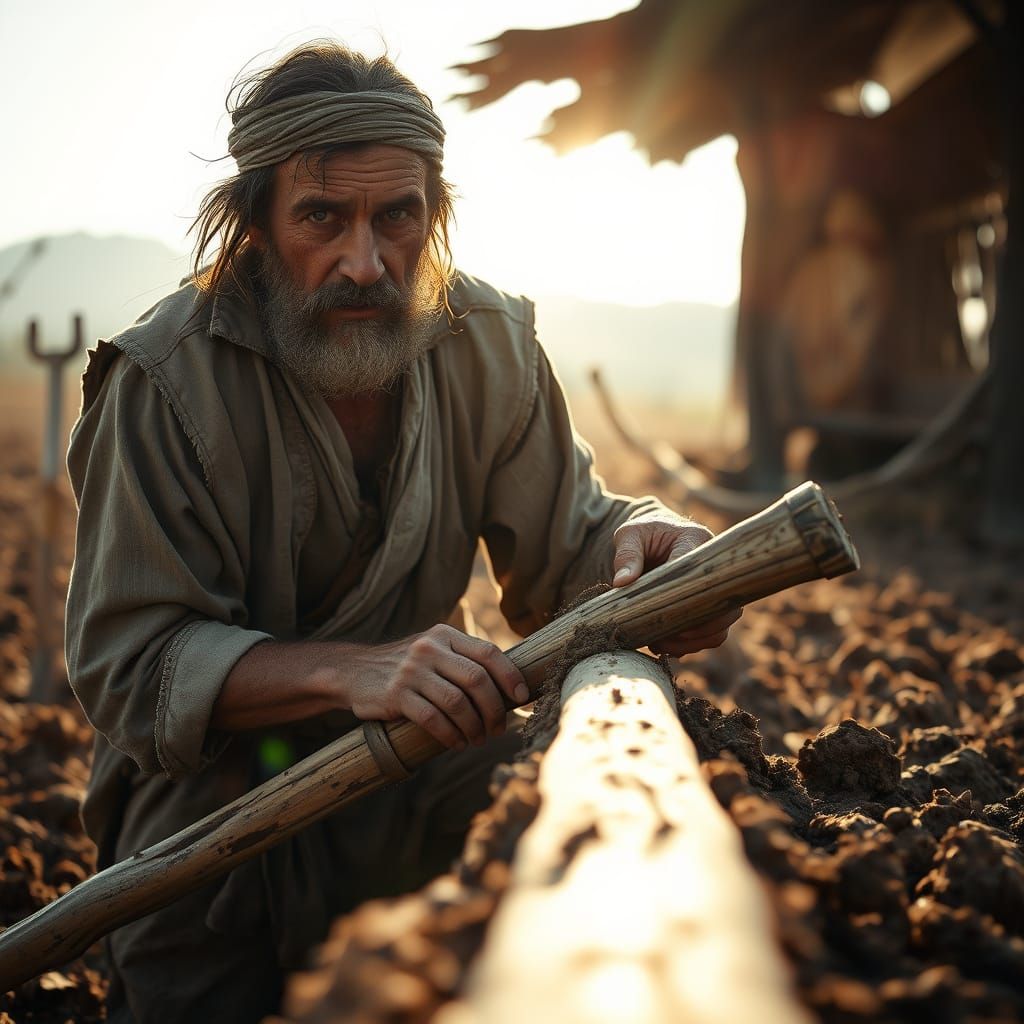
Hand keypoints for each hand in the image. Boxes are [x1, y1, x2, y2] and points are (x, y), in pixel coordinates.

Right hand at [345, 625, 527, 750]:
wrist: (354, 672)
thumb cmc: (406, 668)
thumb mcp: (433, 651)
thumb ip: (463, 660)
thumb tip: (509, 686)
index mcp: (445, 635)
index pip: (489, 652)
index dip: (510, 676)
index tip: (522, 697)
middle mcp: (429, 648)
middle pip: (477, 680)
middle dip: (494, 710)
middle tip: (497, 729)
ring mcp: (412, 671)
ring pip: (458, 702)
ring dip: (474, 726)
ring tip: (477, 739)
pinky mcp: (396, 695)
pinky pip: (433, 719)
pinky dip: (450, 735)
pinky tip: (456, 743)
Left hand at [611, 511, 740, 655]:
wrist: (657, 537)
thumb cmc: (644, 534)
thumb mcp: (630, 535)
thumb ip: (626, 554)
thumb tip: (621, 583)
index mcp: (696, 541)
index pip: (698, 574)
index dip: (683, 600)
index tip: (660, 615)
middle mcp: (715, 568)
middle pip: (723, 608)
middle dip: (693, 629)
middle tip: (660, 636)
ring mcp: (716, 590)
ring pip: (719, 628)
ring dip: (691, 642)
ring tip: (658, 644)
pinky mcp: (710, 607)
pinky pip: (711, 636)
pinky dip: (689, 646)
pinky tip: (662, 645)